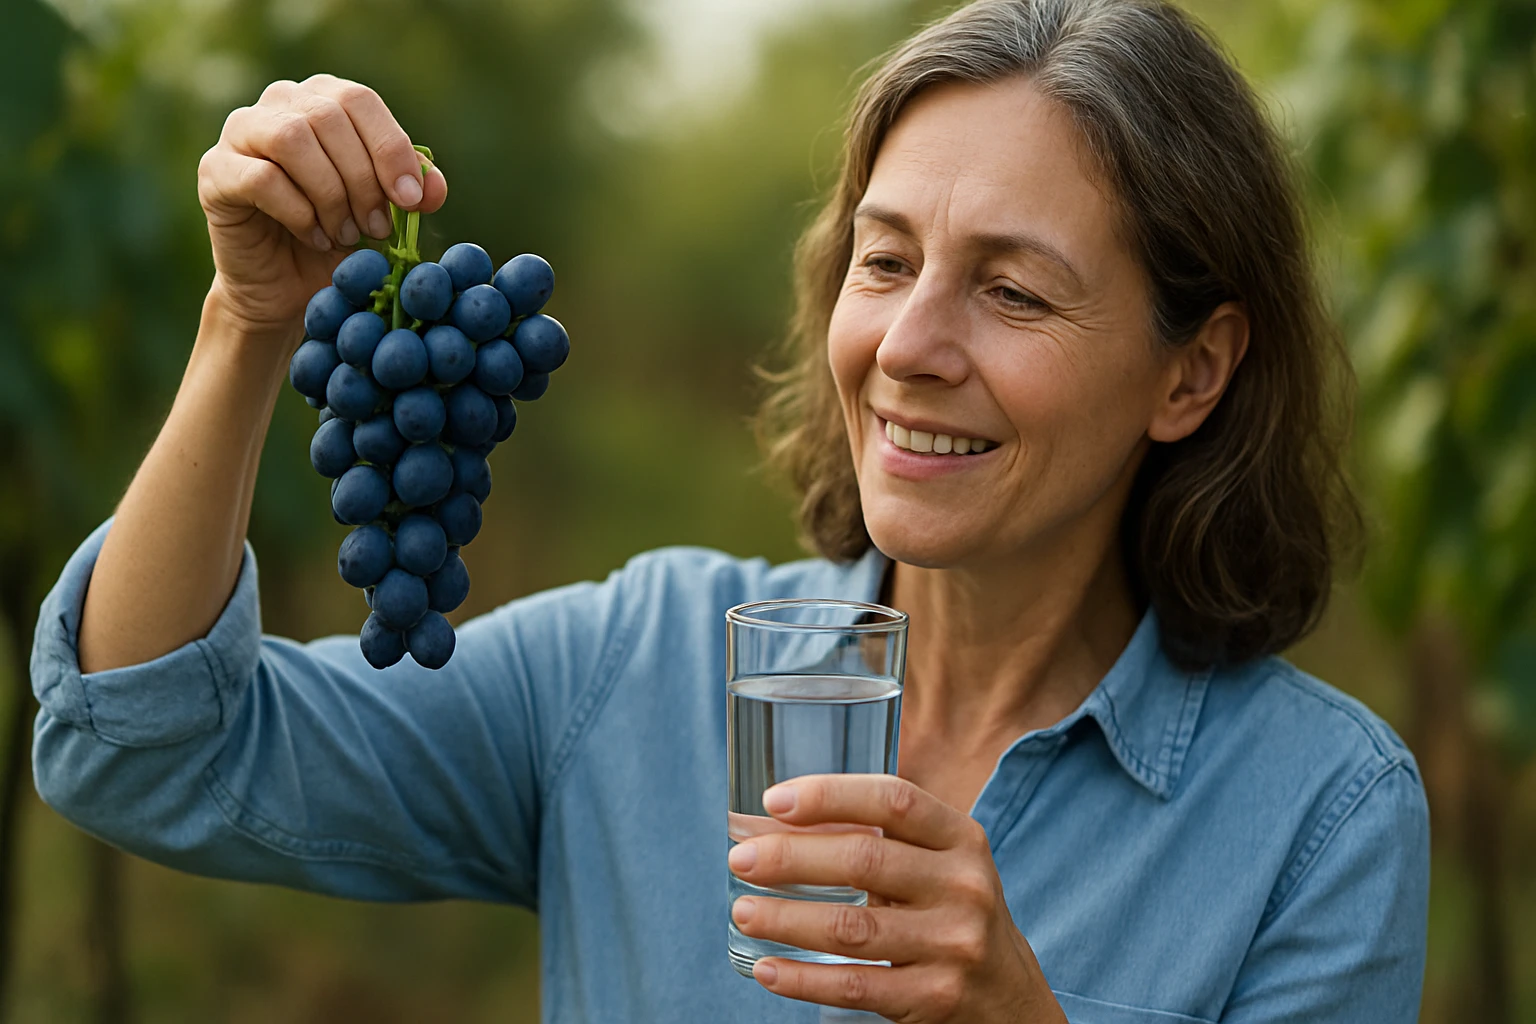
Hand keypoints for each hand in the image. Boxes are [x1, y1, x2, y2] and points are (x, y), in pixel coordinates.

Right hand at [196, 74, 448, 335]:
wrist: (287, 286)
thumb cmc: (339, 240)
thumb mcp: (384, 213)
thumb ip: (411, 193)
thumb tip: (433, 187)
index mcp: (324, 99)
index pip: (360, 100)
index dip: (390, 148)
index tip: (411, 200)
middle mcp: (280, 103)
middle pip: (328, 117)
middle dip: (362, 180)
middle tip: (375, 228)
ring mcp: (241, 132)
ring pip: (291, 139)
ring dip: (330, 194)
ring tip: (344, 233)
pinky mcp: (215, 171)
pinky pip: (261, 178)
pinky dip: (299, 212)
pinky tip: (315, 237)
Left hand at [728, 775, 1066, 1022]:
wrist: (1007, 994)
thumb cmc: (950, 910)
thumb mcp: (933, 863)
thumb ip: (868, 838)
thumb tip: (763, 824)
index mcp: (960, 838)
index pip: (893, 800)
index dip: (829, 795)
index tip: (773, 800)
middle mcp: (963, 886)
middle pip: (864, 861)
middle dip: (791, 858)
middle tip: (740, 858)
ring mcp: (952, 945)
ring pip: (851, 929)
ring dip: (786, 918)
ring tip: (743, 911)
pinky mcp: (934, 997)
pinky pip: (855, 986)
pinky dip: (804, 979)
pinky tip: (768, 969)